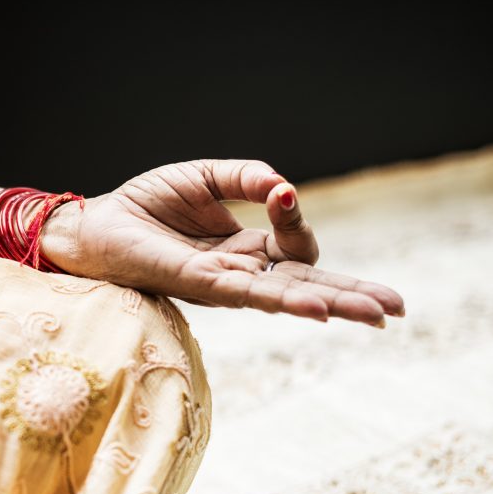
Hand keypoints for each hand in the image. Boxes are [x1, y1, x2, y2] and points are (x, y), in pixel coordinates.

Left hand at [41, 159, 404, 325]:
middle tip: (398, 309)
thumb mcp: (204, 178)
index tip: (281, 193)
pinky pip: (250, 296)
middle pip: (307, 285)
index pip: (294, 245)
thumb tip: (285, 186)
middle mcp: (240, 273)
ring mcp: (222, 284)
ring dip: (333, 304)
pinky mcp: (199, 285)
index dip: (296, 220)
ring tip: (377, 315)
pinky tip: (317, 308)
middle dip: (352, 296)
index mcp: (244, 249)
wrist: (94, 226)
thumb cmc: (144, 206)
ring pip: (287, 297)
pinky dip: (285, 300)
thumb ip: (247, 178)